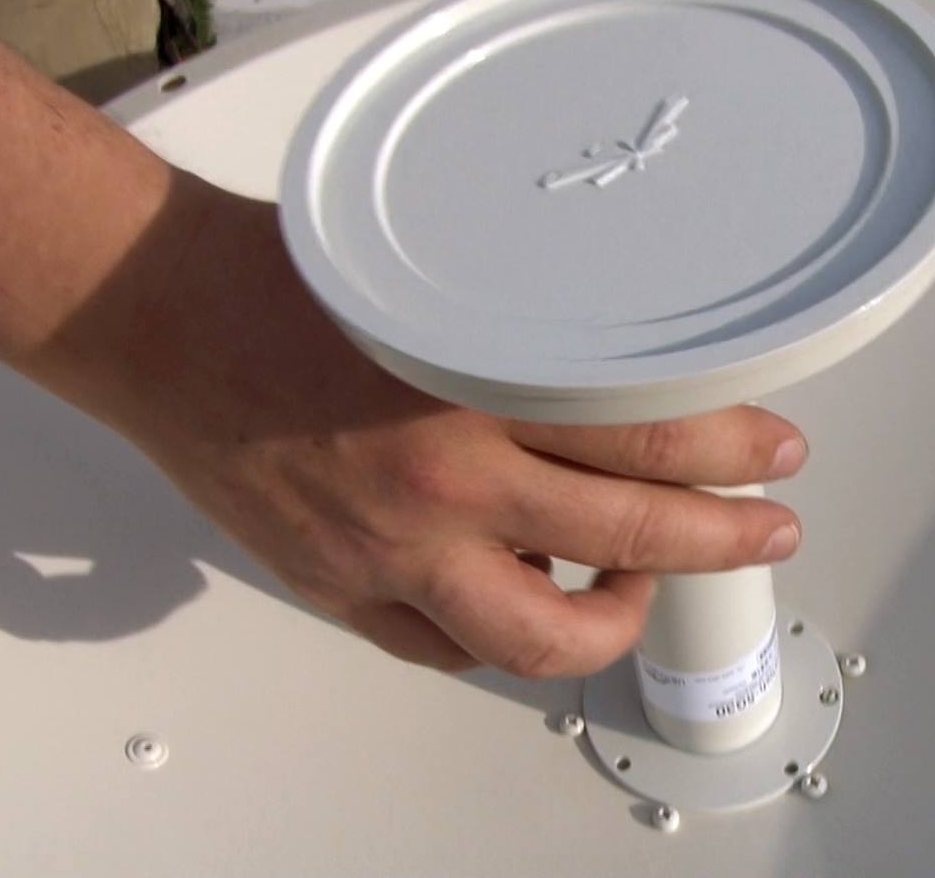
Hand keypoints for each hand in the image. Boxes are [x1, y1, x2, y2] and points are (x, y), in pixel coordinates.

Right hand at [116, 180, 807, 678]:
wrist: (159, 317)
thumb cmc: (281, 283)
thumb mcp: (427, 286)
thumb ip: (515, 343)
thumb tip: (605, 376)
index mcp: (473, 384)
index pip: (649, 429)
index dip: (734, 447)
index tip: (774, 452)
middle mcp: (442, 478)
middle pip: (632, 533)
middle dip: (723, 536)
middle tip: (766, 529)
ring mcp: (391, 550)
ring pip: (544, 632)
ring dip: (617, 619)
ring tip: (644, 588)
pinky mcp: (341, 587)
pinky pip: (444, 651)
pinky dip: (497, 637)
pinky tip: (524, 601)